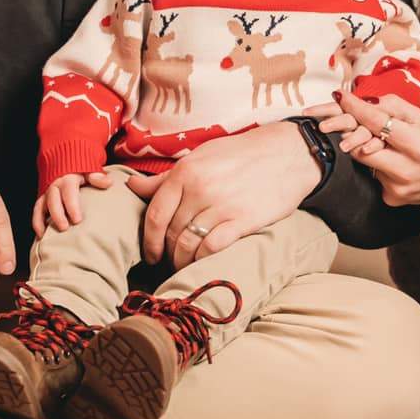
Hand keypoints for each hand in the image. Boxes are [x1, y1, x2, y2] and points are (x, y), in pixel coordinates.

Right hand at [32, 169, 116, 236]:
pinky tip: (40, 235)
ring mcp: (47, 192)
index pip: (69, 192)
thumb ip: (97, 177)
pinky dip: (36, 222)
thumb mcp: (90, 171)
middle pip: (53, 200)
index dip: (72, 206)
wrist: (66, 164)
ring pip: (41, 205)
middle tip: (64, 228)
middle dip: (57, 215)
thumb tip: (108, 183)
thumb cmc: (81, 171)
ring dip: (42, 220)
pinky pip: (36, 211)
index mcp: (68, 178)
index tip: (78, 220)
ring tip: (46, 235)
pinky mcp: (42, 199)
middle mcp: (55, 185)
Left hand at [124, 121, 316, 269]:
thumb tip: (132, 186)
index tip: (150, 254)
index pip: (155, 214)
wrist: (287, 153)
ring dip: (182, 261)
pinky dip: (203, 260)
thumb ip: (166, 177)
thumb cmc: (241, 154)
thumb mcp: (200, 157)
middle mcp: (200, 189)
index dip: (149, 240)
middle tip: (169, 262)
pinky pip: (212, 248)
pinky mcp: (243, 220)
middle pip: (171, 233)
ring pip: (189, 244)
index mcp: (185, 171)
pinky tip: (203, 262)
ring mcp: (221, 205)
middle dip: (166, 253)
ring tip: (185, 265)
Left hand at [332, 91, 419, 206]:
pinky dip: (379, 166)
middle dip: (352, 132)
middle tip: (348, 123)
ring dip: (369, 149)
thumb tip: (363, 101)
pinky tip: (395, 164)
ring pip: (366, 162)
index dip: (356, 108)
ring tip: (389, 146)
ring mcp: (397, 187)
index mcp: (416, 145)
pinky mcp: (392, 198)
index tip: (340, 97)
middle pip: (361, 147)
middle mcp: (405, 170)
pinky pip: (374, 176)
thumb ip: (392, 106)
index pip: (377, 123)